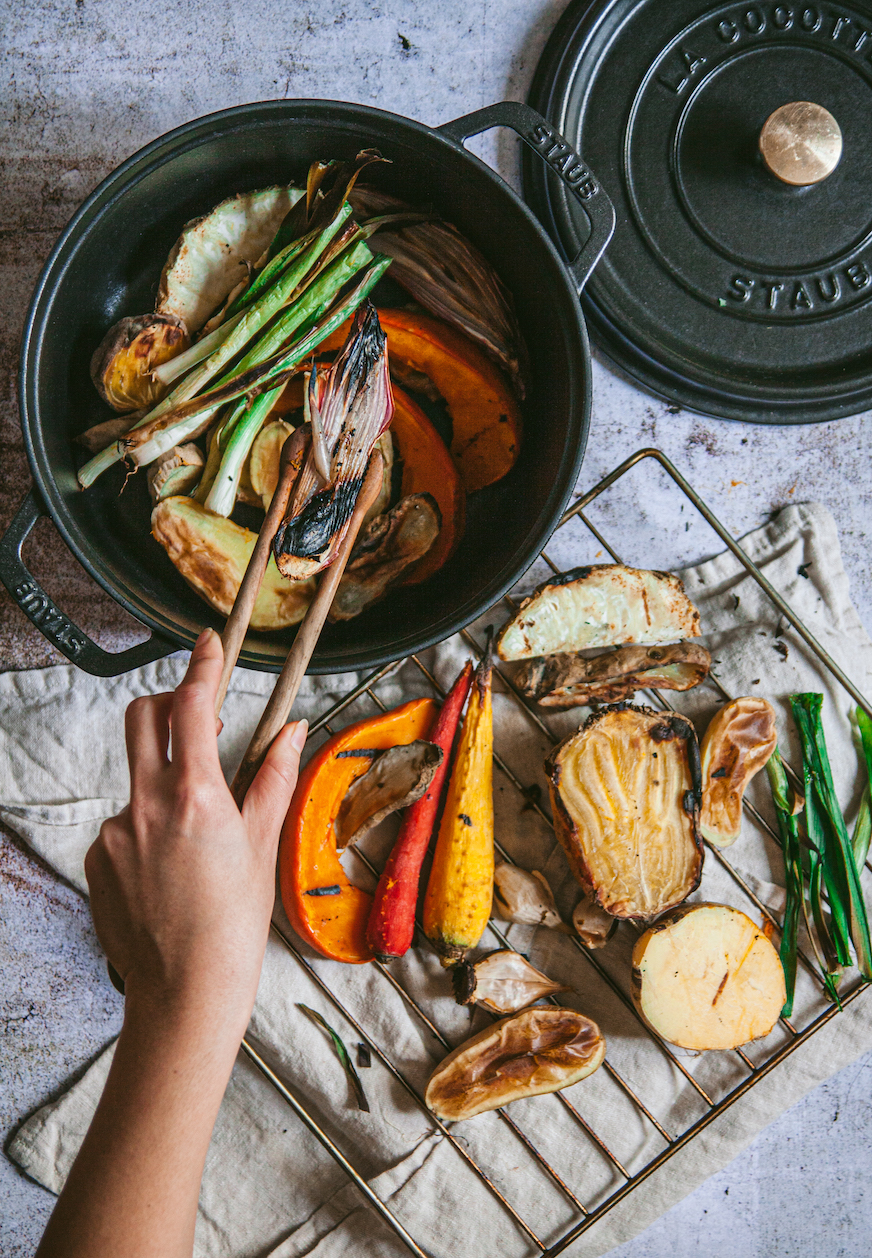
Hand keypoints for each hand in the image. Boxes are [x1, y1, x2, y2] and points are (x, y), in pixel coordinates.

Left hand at [85, 628, 306, 1038]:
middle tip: (199, 718)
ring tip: (196, 839)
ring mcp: (115, 832)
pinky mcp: (96, 858)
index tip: (208, 643)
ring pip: (138, 777)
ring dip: (166, 782)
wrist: (185, 991)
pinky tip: (171, 870)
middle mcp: (146, 806)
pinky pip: (124, 822)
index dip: (202, 666)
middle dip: (169, 703)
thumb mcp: (263, 844)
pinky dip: (148, 828)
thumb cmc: (235, 924)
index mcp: (196, 798)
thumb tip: (293, 728)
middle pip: (143, 718)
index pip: (191, 707)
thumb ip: (275, 778)